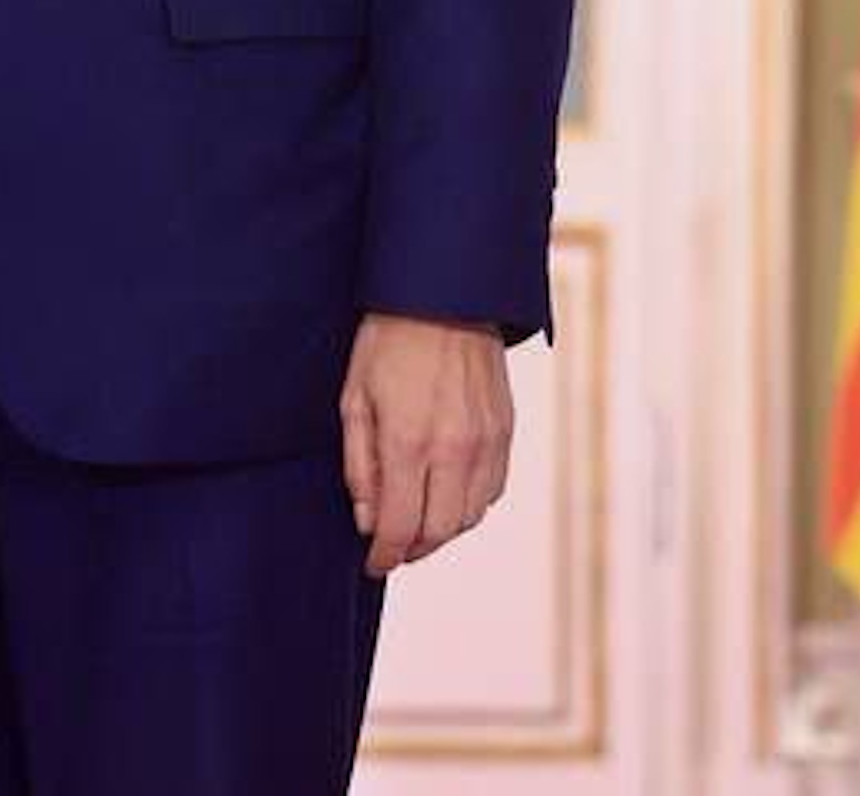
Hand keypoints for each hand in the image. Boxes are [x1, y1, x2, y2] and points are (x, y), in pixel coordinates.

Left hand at [340, 312, 513, 575]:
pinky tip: (447, 493)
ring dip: (441, 530)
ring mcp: (485, 442)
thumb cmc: (388, 341)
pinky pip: (492, 490)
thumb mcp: (354, 398)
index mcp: (408, 441)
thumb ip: (359, 465)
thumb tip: (366, 519)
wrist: (446, 296)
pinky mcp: (505, 432)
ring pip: (469, 517)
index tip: (373, 563)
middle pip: (438, 532)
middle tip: (393, 547)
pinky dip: (469, 504)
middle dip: (412, 549)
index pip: (399, 526)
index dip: (383, 555)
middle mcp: (452, 449)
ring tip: (417, 521)